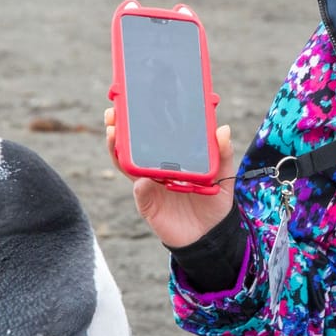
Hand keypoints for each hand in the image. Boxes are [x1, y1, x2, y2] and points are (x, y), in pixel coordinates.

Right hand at [103, 106, 238, 247]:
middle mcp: (155, 169)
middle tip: (112, 115)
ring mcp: (149, 186)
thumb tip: (222, 129)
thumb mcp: (223, 174)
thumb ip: (223, 153)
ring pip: (127, 166)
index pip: (151, 136)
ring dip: (118, 151)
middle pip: (130, 147)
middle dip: (117, 130)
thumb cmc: (214, 201)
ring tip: (114, 136)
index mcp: (169, 158)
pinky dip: (140, 188)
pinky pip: (141, 195)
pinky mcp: (149, 206)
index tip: (129, 101)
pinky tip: (141, 181)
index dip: (137, 120)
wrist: (210, 234)